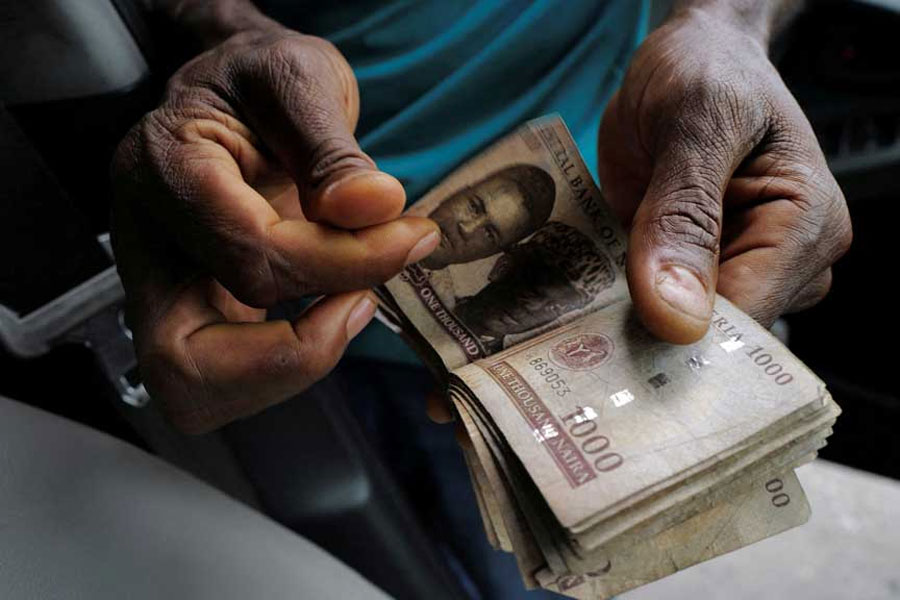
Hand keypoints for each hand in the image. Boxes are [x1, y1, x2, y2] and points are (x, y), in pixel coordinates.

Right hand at [112, 27, 438, 432]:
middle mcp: (146, 242)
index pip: (250, 254)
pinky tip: (333, 307)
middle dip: (297, 350)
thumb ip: (333, 150)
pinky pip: (228, 378)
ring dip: (290, 366)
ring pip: (195, 389)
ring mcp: (162, 286)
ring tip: (351, 303)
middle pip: (187, 358)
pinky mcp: (193, 310)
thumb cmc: (263, 80)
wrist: (239, 94)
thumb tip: (373, 208)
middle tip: (363, 302)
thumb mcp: (302, 80)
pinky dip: (288, 361)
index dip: (342, 263)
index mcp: (163, 169)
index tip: (409, 238)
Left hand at [598, 7, 851, 343]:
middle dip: (645, 339)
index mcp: (807, 229)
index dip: (680, 341)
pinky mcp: (689, 270)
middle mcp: (780, 263)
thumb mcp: (694, 123)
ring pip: (676, 328)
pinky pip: (650, 305)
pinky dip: (612, 302)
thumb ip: (684, 215)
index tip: (610, 352)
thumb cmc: (706, 71)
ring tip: (566, 313)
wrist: (687, 57)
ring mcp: (733, 271)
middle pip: (713, 335)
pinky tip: (572, 296)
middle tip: (572, 340)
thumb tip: (677, 317)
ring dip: (620, 323)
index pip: (749, 318)